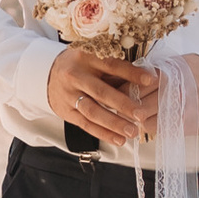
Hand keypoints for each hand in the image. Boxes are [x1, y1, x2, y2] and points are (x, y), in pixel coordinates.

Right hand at [47, 49, 198, 145]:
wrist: (47, 73)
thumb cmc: (81, 65)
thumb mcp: (93, 57)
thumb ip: (113, 68)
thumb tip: (144, 77)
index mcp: (85, 57)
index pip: (111, 65)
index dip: (131, 73)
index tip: (151, 80)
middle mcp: (75, 76)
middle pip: (101, 92)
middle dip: (122, 105)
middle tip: (141, 114)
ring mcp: (68, 95)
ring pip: (92, 111)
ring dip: (113, 123)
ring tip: (132, 131)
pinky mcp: (65, 111)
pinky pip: (86, 125)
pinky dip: (103, 133)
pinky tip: (118, 139)